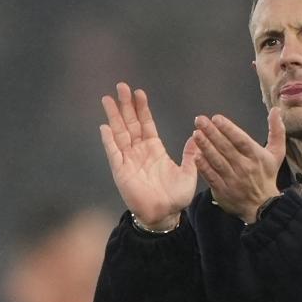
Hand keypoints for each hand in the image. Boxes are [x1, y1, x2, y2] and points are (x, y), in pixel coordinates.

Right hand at [100, 83, 198, 228]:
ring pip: (119, 133)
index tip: (139, 92)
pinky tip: (105, 127)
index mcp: (155, 149)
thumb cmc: (176, 198)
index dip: (142, 108)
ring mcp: (129, 160)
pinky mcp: (121, 171)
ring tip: (108, 99)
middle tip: (121, 86)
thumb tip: (197, 137)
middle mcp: (139, 152)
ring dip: (113, 116)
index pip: (146, 124)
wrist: (164, 215)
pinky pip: (114, 153)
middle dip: (125, 105)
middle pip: (130, 123)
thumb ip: (190, 155)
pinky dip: (109, 140)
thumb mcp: (189, 173)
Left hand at [193, 108, 285, 223]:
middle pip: (226, 148)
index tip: (216, 118)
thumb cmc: (267, 176)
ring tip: (196, 134)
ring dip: (205, 146)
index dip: (228, 128)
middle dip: (212, 133)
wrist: (262, 206)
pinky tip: (195, 156)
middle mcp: (244, 167)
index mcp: (256, 156)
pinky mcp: (223, 190)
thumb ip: (277, 131)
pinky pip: (212, 176)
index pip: (240, 139)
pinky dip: (204, 166)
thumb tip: (276, 110)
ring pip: (217, 160)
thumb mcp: (277, 153)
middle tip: (200, 120)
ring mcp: (232, 179)